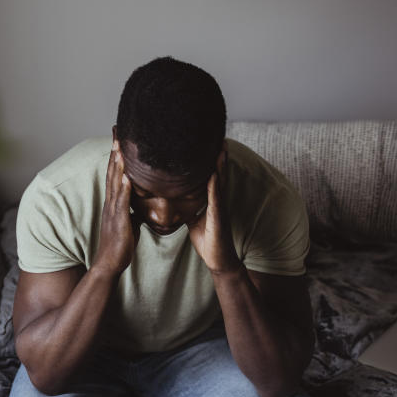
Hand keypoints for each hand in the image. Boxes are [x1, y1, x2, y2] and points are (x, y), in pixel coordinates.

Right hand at [93, 140, 138, 275]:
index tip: (119, 138)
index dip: (116, 156)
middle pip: (112, 172)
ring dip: (117, 165)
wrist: (110, 263)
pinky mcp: (119, 221)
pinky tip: (127, 177)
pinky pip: (122, 203)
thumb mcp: (129, 222)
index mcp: (115, 202)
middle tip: (117, 132)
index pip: (115, 174)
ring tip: (120, 147)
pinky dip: (124, 189)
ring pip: (116, 184)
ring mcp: (113, 211)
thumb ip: (133, 209)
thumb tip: (141, 203)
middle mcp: (112, 203)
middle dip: (114, 152)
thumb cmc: (120, 244)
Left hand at [187, 143, 242, 274]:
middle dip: (217, 155)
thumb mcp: (193, 220)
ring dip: (220, 164)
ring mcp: (219, 207)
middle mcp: (216, 200)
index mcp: (209, 200)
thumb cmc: (208, 240)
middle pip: (217, 173)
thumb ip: (187, 208)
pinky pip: (215, 199)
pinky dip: (215, 185)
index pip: (208, 175)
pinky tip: (213, 174)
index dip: (206, 159)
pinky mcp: (218, 217)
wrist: (219, 261)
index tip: (203, 142)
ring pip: (219, 181)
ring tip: (221, 147)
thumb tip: (175, 200)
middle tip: (218, 135)